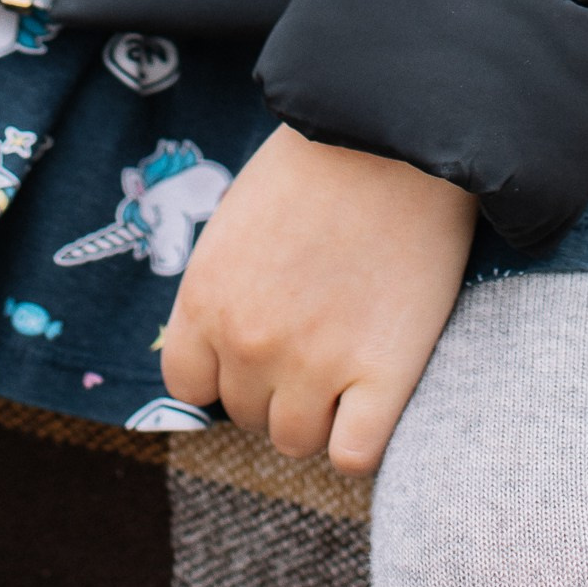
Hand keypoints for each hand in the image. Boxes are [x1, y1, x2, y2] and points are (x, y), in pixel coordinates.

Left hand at [160, 124, 476, 473]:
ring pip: (298, 441)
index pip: (190, 385)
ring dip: (320, 412)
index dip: (227, 367)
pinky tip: (377, 395)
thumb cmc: (321, 160)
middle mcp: (250, 343)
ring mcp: (316, 365)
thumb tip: (230, 345)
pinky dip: (362, 438)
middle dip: (278, 383)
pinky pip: (353, 456)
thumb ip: (226, 287)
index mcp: (206, 299)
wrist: (398, 130)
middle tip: (319, 333)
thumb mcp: (241, 217)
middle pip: (249, 413)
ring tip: (350, 357)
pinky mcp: (383, 374)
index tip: (261, 342)